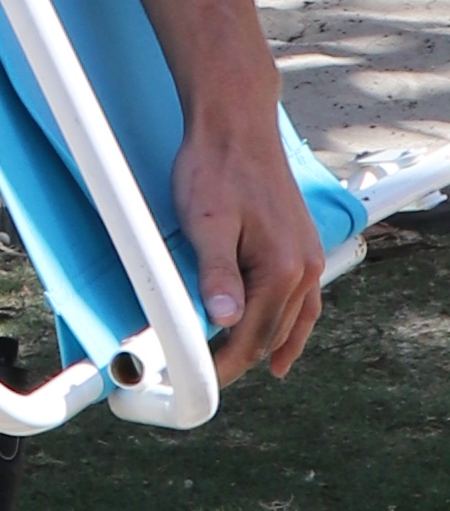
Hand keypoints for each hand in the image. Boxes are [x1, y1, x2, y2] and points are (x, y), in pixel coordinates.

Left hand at [171, 99, 327, 382]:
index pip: (253, 335)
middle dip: (244, 359)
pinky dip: (293, 323)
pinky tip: (283, 333)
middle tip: (212, 380)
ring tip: (250, 369)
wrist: (235, 127)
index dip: (226, 364)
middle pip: (274, 332)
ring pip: (295, 319)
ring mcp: (308, 256)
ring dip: (271, 345)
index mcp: (281, 268)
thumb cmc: (215, 170)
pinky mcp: (301, 245)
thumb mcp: (205, 223)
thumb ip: (216, 274)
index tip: (202, 383)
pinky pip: (303, 298)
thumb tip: (225, 321)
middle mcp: (304, 267)